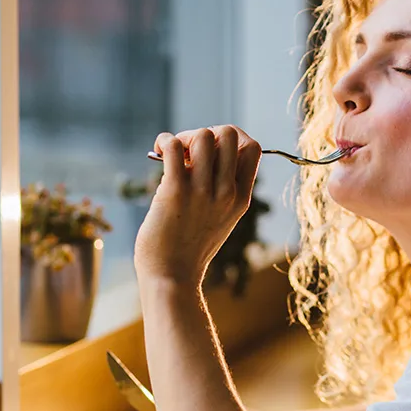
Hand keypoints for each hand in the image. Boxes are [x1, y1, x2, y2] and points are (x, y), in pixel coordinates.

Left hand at [134, 125, 261, 284]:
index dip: (230, 139)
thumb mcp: (221, 218)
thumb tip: (204, 150)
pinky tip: (158, 151)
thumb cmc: (189, 247)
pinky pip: (172, 145)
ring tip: (171, 156)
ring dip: (183, 137)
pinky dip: (164, 140)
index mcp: (242, 198)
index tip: (211, 153)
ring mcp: (202, 192)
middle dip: (206, 133)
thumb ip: (223, 188)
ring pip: (202, 135)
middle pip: (228, 133)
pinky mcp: (174, 192)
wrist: (171, 277)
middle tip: (188, 154)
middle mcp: (227, 192)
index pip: (252, 147)